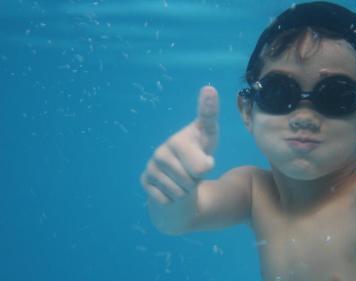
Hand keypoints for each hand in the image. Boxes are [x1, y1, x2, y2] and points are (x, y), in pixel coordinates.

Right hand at [141, 86, 218, 203]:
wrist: (178, 179)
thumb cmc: (197, 153)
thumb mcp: (208, 137)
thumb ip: (209, 117)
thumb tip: (209, 88)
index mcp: (181, 138)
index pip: (203, 147)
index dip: (207, 126)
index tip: (210, 90)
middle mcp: (162, 149)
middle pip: (195, 177)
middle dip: (197, 180)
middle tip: (192, 171)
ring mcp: (152, 166)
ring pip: (180, 192)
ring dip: (186, 191)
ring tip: (183, 178)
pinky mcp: (144, 181)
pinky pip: (167, 200)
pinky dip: (173, 199)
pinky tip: (171, 187)